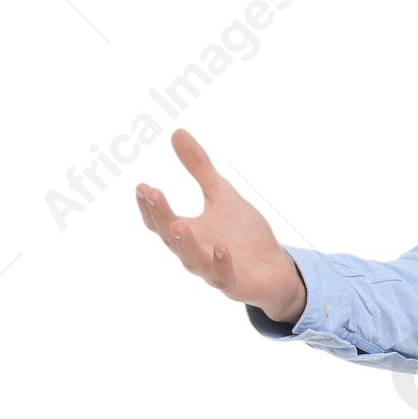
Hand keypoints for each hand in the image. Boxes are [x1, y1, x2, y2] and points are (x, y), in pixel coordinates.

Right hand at [135, 129, 305, 324]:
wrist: (275, 269)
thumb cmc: (243, 235)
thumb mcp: (221, 195)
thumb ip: (200, 169)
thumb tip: (177, 133)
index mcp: (190, 233)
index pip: (160, 221)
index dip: (150, 206)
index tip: (142, 185)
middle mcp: (195, 254)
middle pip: (171, 238)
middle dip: (161, 216)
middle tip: (153, 194)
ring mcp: (214, 272)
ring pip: (193, 261)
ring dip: (186, 244)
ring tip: (179, 224)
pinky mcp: (236, 285)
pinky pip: (224, 278)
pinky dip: (221, 264)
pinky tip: (221, 249)